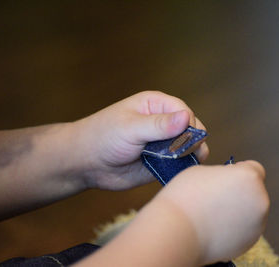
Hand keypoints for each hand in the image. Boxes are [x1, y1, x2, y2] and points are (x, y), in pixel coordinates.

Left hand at [71, 91, 208, 189]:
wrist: (86, 163)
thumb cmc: (103, 136)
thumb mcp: (131, 128)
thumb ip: (159, 125)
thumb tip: (186, 117)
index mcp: (156, 105)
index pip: (185, 112)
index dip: (189, 125)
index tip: (184, 139)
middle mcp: (163, 123)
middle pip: (191, 130)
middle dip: (192, 142)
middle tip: (186, 154)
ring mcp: (163, 143)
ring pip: (188, 148)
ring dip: (190, 156)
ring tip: (183, 163)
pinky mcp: (161, 162)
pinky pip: (179, 164)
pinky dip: (182, 168)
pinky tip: (179, 171)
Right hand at [153, 160, 268, 263]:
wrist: (176, 231)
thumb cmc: (185, 197)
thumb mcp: (202, 170)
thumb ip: (222, 173)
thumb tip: (226, 181)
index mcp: (249, 177)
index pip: (254, 169)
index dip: (239, 171)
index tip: (227, 176)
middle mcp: (259, 200)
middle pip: (254, 191)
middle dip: (239, 192)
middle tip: (216, 196)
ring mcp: (257, 224)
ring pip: (251, 211)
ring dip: (238, 210)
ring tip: (212, 213)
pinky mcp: (249, 242)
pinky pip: (244, 229)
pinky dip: (233, 227)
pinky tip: (214, 226)